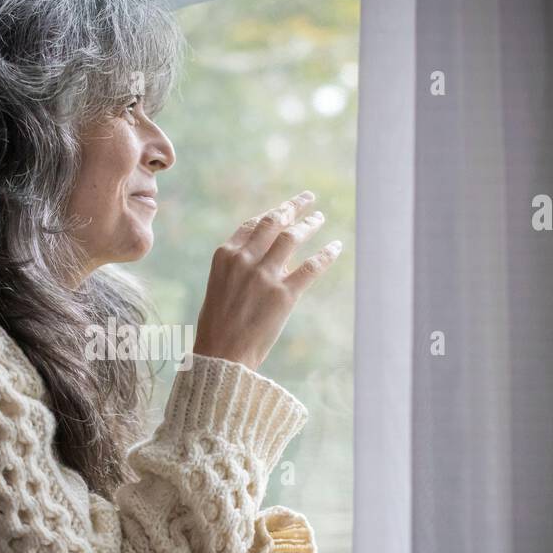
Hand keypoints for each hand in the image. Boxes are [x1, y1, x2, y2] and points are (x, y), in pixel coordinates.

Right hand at [191, 190, 341, 370]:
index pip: (252, 224)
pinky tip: (336, 246)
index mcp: (225, 255)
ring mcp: (265, 276)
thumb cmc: (217, 325)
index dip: (271, 214)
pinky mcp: (284, 295)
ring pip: (292, 237)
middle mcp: (245, 260)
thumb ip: (241, 267)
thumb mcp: (220, 286)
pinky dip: (326, 254)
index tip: (284, 210)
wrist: (222, 354)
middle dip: (292, 206)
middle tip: (307, 198)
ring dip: (309, 223)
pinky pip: (311, 266)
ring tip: (320, 216)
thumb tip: (271, 257)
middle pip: (274, 222)